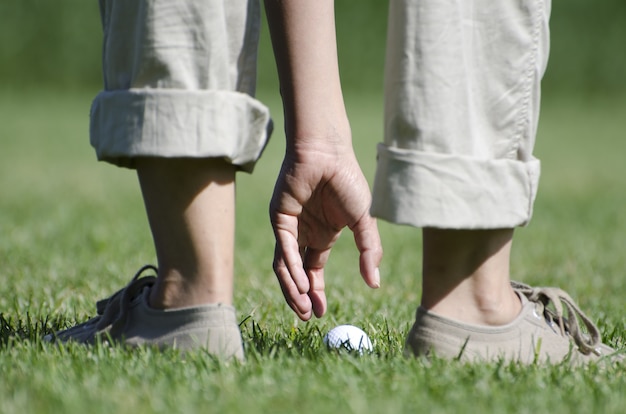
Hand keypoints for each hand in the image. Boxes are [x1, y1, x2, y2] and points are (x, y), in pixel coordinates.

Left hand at [270, 137, 382, 320]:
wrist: (329, 153)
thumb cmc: (347, 181)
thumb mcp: (363, 221)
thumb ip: (370, 251)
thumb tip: (375, 284)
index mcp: (322, 235)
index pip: (314, 270)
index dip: (316, 293)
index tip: (322, 313)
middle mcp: (304, 234)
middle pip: (298, 273)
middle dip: (301, 297)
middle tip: (308, 318)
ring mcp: (291, 227)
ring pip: (285, 266)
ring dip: (293, 289)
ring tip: (302, 308)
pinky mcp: (280, 218)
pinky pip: (284, 248)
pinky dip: (291, 267)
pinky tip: (302, 283)